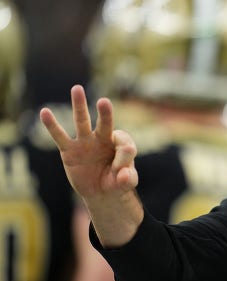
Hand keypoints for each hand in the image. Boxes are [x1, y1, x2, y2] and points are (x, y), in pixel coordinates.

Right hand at [39, 85, 137, 200]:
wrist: (100, 192)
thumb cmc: (116, 182)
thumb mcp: (127, 183)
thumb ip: (128, 179)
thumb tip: (123, 173)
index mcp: (120, 144)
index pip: (124, 142)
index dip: (124, 156)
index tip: (121, 171)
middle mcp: (103, 138)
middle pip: (105, 123)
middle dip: (105, 113)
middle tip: (104, 102)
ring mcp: (85, 142)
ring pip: (82, 122)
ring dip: (80, 106)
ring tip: (77, 88)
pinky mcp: (69, 150)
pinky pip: (59, 136)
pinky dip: (52, 125)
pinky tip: (44, 112)